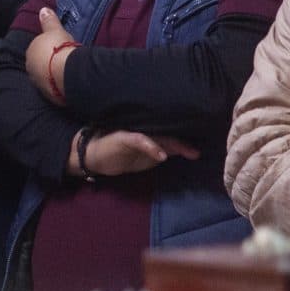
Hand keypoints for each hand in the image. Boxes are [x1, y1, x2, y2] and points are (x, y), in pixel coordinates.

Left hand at [27, 8, 77, 105]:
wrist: (66, 71)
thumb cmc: (59, 47)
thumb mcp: (55, 30)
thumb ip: (48, 21)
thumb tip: (42, 9)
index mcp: (30, 53)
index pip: (37, 50)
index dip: (48, 48)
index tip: (58, 48)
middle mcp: (30, 69)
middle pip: (40, 64)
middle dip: (48, 62)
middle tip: (63, 59)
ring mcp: (38, 83)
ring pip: (45, 77)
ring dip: (53, 74)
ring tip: (67, 71)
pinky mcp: (48, 95)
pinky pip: (54, 88)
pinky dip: (59, 84)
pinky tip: (68, 82)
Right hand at [83, 130, 199, 177]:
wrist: (92, 155)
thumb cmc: (119, 155)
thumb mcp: (144, 158)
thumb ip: (162, 152)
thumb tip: (184, 151)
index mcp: (151, 136)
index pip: (171, 138)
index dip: (185, 144)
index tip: (197, 153)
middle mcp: (145, 132)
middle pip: (168, 136)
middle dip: (183, 144)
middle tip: (196, 153)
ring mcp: (134, 133)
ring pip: (157, 136)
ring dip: (172, 144)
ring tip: (186, 151)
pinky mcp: (123, 137)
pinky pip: (139, 140)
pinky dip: (151, 147)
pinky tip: (160, 155)